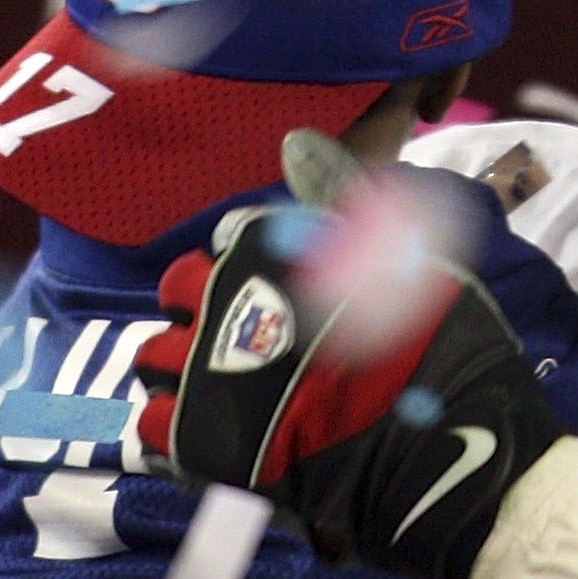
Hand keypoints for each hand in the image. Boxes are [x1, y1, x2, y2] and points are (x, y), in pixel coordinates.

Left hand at [131, 128, 559, 578]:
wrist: (425, 435)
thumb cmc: (426, 338)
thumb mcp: (398, 246)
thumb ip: (340, 196)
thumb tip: (297, 141)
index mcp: (270, 247)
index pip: (230, 236)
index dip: (247, 261)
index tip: (269, 285)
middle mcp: (224, 300)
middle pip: (177, 288)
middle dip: (195, 305)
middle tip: (231, 337)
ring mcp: (205, 369)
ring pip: (151, 358)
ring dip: (173, 366)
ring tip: (208, 388)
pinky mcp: (197, 437)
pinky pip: (151, 428)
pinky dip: (169, 431)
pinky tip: (205, 437)